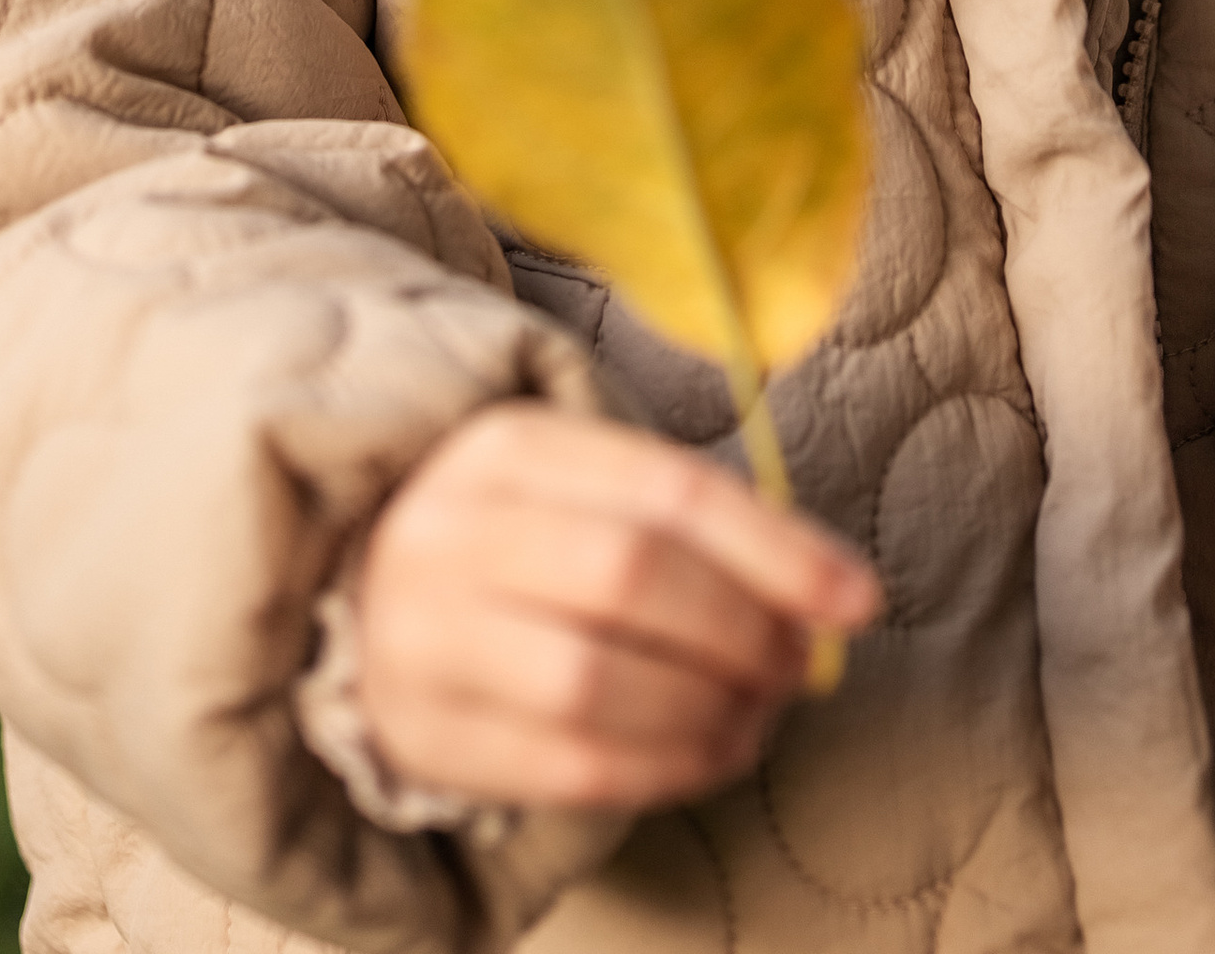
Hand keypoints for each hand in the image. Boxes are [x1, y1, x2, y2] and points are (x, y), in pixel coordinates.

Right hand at [356, 402, 881, 811]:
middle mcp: (451, 533)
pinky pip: (565, 768)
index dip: (777, 547)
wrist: (355, 599)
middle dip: (745, 630)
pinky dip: (662, 769)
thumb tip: (830, 592)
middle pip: (632, 579)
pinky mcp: (422, 737)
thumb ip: (694, 521)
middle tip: (802, 662)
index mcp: (506, 446)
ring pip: (595, 684)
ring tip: (761, 710)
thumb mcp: (585, 482)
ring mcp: (422, 640)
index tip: (859, 597)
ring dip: (709, 709)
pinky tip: (711, 753)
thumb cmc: (518, 535)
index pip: (666, 491)